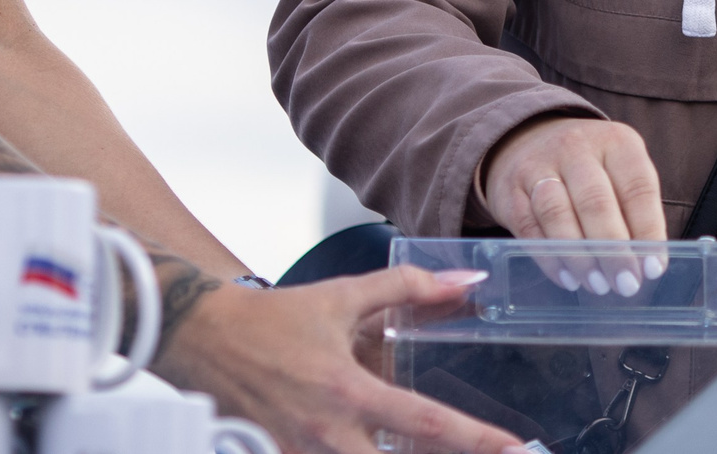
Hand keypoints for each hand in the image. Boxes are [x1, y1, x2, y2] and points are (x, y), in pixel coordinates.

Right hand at [154, 268, 525, 453]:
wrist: (201, 336)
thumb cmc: (271, 319)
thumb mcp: (344, 296)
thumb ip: (408, 289)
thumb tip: (465, 279)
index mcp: (347, 390)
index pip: (425, 424)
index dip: (475, 441)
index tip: (515, 450)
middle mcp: (327, 433)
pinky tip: (375, 450)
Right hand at [479, 116, 667, 294]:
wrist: (529, 141)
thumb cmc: (590, 168)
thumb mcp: (619, 172)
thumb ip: (634, 211)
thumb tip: (647, 265)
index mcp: (616, 142)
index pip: (637, 187)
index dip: (648, 230)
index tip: (653, 268)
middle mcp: (577, 147)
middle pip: (596, 201)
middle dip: (613, 249)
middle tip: (626, 284)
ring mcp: (540, 166)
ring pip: (558, 213)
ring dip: (580, 256)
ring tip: (598, 285)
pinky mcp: (511, 190)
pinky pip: (530, 228)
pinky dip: (550, 258)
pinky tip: (568, 279)